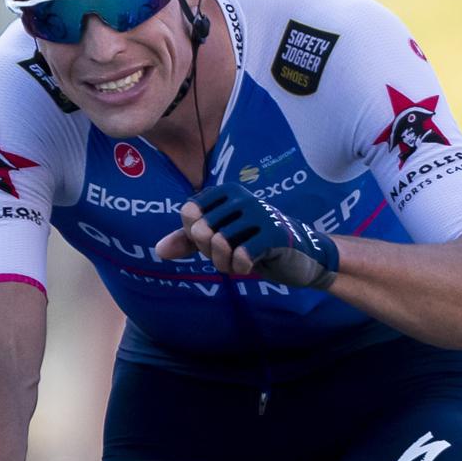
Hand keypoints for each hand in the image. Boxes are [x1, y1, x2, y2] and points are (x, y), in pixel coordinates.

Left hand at [156, 184, 339, 288]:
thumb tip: (158, 251)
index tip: (218, 239)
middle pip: (200, 231)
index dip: (195, 236)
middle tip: (231, 255)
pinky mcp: (273, 233)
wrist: (303, 257)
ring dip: (226, 264)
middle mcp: (242, 197)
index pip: (188, 213)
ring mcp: (259, 213)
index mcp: (227, 192)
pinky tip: (253, 266)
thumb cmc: (257, 246)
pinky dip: (241, 269)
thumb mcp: (220, 241)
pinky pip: (239, 256)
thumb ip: (187, 241)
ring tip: (241, 262)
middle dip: (211, 253)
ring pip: (218, 245)